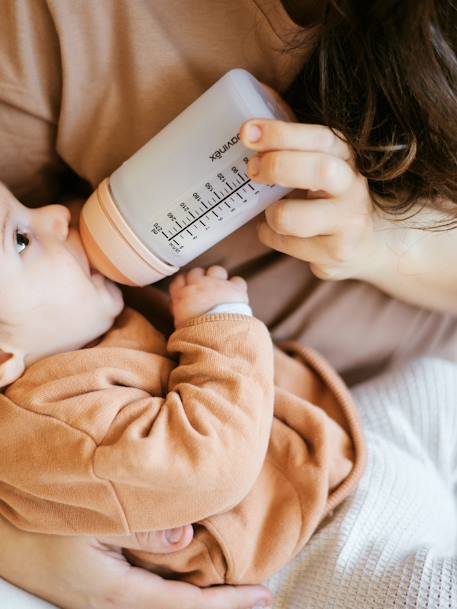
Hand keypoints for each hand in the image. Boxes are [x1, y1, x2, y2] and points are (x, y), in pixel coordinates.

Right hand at [0, 516, 271, 608]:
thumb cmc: (40, 521)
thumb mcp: (90, 519)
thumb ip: (141, 529)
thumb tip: (188, 538)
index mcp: (115, 594)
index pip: (184, 608)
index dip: (228, 605)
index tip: (265, 594)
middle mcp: (111, 606)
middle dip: (221, 608)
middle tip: (260, 596)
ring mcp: (102, 601)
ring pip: (163, 608)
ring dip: (201, 602)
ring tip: (234, 591)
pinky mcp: (96, 589)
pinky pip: (147, 598)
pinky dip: (176, 594)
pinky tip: (187, 579)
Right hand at [169, 266, 248, 326]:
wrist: (216, 335)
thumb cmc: (197, 333)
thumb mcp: (180, 324)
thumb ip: (180, 312)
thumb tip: (180, 309)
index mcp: (182, 296)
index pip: (179, 280)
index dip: (184, 282)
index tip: (187, 285)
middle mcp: (198, 286)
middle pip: (196, 272)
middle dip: (200, 277)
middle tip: (205, 287)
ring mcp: (217, 284)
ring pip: (216, 270)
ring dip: (218, 276)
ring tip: (220, 287)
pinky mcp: (234, 288)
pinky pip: (236, 280)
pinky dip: (237, 285)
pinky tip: (236, 292)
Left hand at [240, 119, 379, 280]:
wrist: (369, 245)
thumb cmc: (332, 199)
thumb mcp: (325, 169)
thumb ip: (297, 153)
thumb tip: (249, 134)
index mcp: (348, 159)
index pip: (321, 139)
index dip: (282, 133)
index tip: (248, 131)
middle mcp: (354, 189)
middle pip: (319, 170)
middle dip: (278, 166)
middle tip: (253, 170)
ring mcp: (348, 225)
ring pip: (290, 218)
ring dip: (271, 213)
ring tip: (273, 212)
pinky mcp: (334, 255)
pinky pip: (284, 244)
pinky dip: (270, 235)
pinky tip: (279, 232)